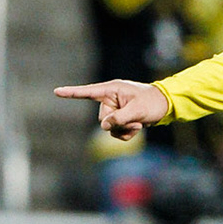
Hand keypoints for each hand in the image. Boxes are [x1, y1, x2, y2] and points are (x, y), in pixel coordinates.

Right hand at [55, 79, 169, 139]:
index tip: (56, 91)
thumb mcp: (136, 110)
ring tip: (138, 123)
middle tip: (134, 121)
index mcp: (112, 90)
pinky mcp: (120, 119)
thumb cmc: (152, 102)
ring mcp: (115, 109)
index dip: (72, 93)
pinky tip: (137, 127)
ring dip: (123, 130)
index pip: (88, 92)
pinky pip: (116, 132)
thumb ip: (118, 118)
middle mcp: (110, 99)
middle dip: (117, 124)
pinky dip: (126, 133)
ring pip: (109, 128)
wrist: (165, 105)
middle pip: (102, 118)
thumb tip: (104, 126)